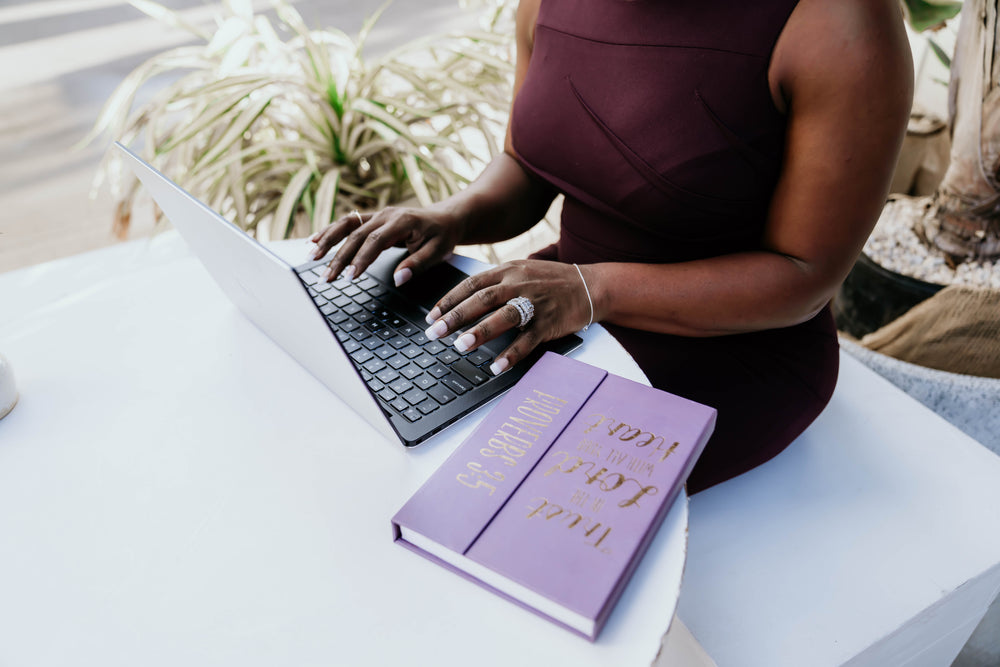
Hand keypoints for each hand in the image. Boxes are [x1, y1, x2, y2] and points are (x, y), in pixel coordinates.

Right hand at [308, 206, 463, 285]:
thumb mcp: (438, 252)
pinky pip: (347, 223)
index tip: (350, 276)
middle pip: (355, 235)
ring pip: (346, 225)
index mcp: (402, 221)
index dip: (361, 258)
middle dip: (338, 257)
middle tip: (326, 278)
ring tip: (311, 257)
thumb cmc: (442, 235)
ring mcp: (377, 215)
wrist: (445, 218)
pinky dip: (330, 231)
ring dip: (327, 240)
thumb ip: (417, 265)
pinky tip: (314, 241)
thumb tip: (399, 279)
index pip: (376, 241)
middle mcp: (386, 215)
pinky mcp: (372, 219)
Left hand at [423, 260, 594, 374]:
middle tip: (435, 332)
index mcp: (508, 271)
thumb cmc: (551, 281)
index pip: (472, 284)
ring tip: (459, 346)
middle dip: (455, 316)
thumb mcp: (522, 271)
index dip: (449, 300)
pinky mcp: (550, 322)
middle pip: (482, 299)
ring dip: (479, 332)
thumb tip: (464, 299)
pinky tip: (496, 367)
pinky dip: (511, 354)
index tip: (432, 316)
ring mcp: (535, 302)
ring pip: (503, 316)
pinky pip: (527, 340)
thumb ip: (496, 283)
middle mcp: (519, 284)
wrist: (591, 285)